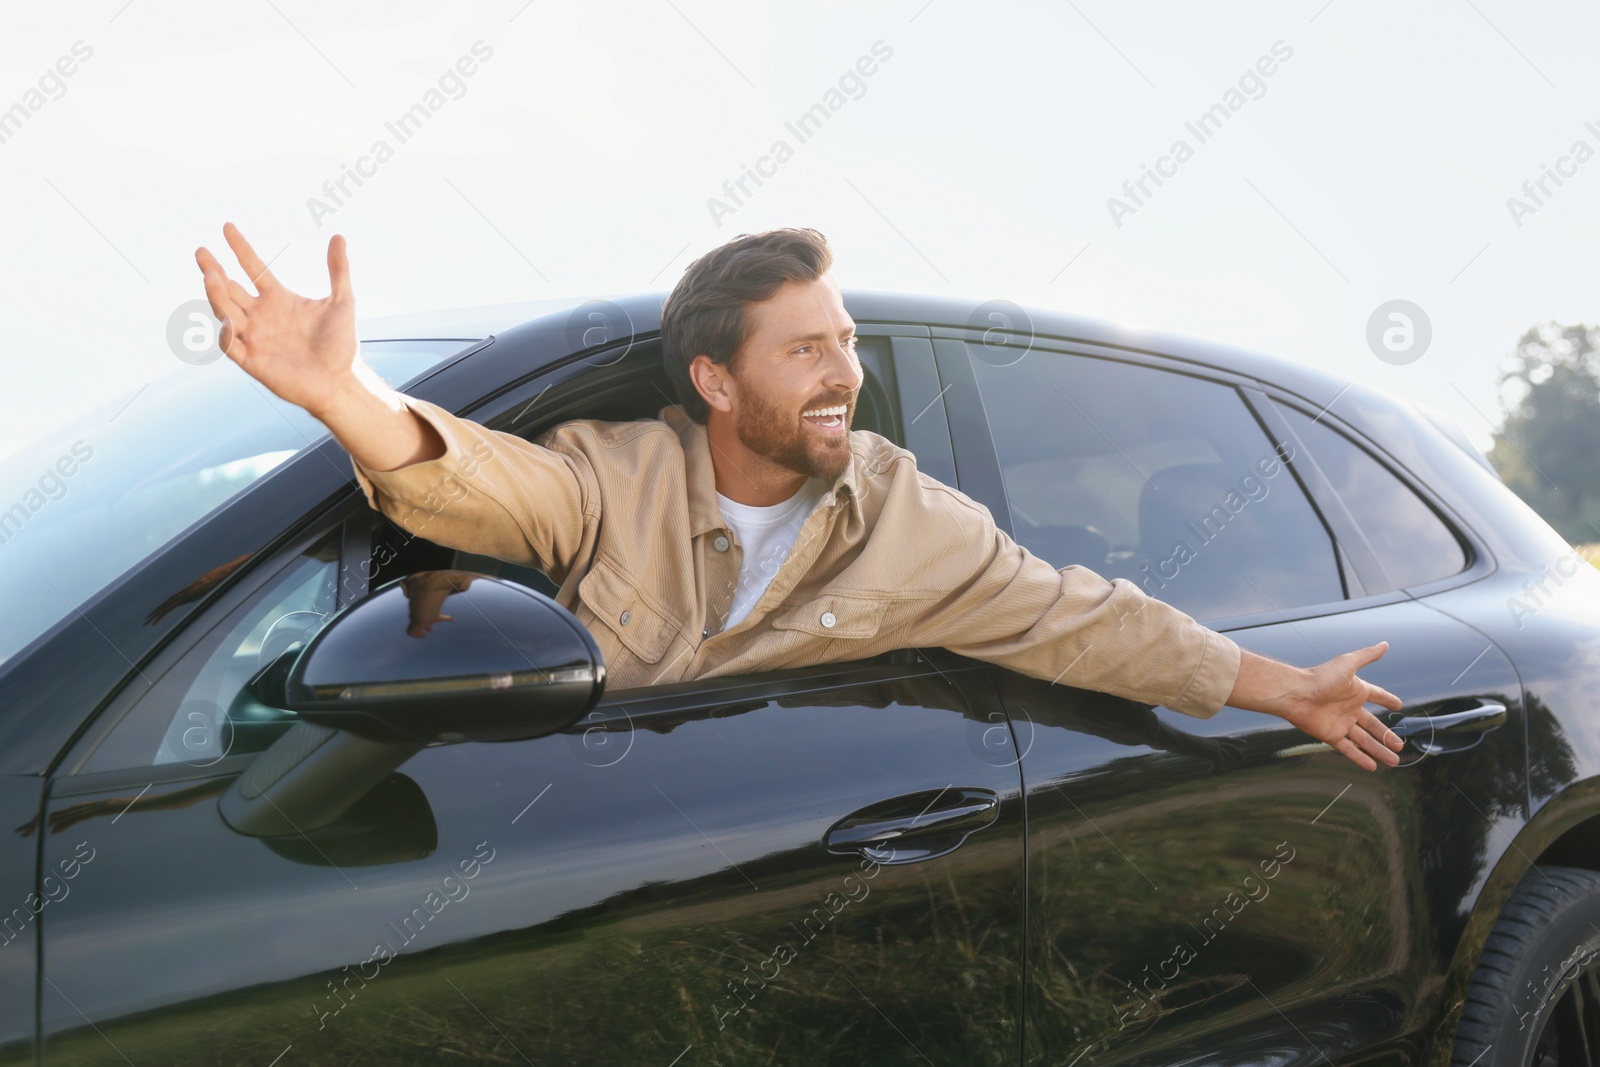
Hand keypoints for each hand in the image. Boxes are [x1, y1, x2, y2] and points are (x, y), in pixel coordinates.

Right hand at [194, 222, 359, 416]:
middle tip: (202, 252)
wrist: (341, 381)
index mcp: (278, 299)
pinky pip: (230, 345)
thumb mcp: (342, 301)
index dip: (240, 248)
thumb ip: (338, 270)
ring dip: (216, 295)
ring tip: (210, 275)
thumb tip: (339, 236)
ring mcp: (254, 338)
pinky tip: (224, 319)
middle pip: (229, 289)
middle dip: (214, 271)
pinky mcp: (252, 361)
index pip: (253, 268)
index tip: (227, 227)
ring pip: (226, 312)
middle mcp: (261, 316)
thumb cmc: (341, 344)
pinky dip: (225, 332)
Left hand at [1282, 641, 1403, 771]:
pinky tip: (1372, 766)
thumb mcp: (1348, 664)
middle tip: (1400, 745)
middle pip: (1373, 725)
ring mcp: (1341, 723)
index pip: (1377, 696)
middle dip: (1387, 736)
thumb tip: (1385, 644)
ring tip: (1394, 760)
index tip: (1398, 705)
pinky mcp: (1331, 735)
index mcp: (1356, 691)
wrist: (1296, 693)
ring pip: (1365, 740)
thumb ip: (1367, 656)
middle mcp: (1349, 708)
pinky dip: (1360, 758)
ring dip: (1379, 750)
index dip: (1388, 700)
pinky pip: (1348, 749)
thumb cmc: (1320, 677)